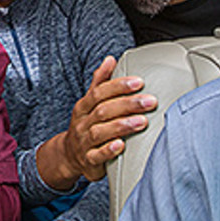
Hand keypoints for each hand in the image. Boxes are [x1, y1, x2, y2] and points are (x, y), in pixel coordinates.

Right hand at [46, 56, 155, 185]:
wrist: (69, 155)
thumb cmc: (86, 124)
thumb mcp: (89, 103)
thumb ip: (100, 83)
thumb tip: (110, 59)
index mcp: (83, 107)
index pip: (99, 93)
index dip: (118, 86)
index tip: (139, 82)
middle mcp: (82, 123)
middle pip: (103, 111)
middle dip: (127, 105)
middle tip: (150, 101)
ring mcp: (84, 142)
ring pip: (100, 132)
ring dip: (122, 126)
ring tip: (142, 121)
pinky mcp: (89, 161)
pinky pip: (97, 156)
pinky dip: (108, 150)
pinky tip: (121, 145)